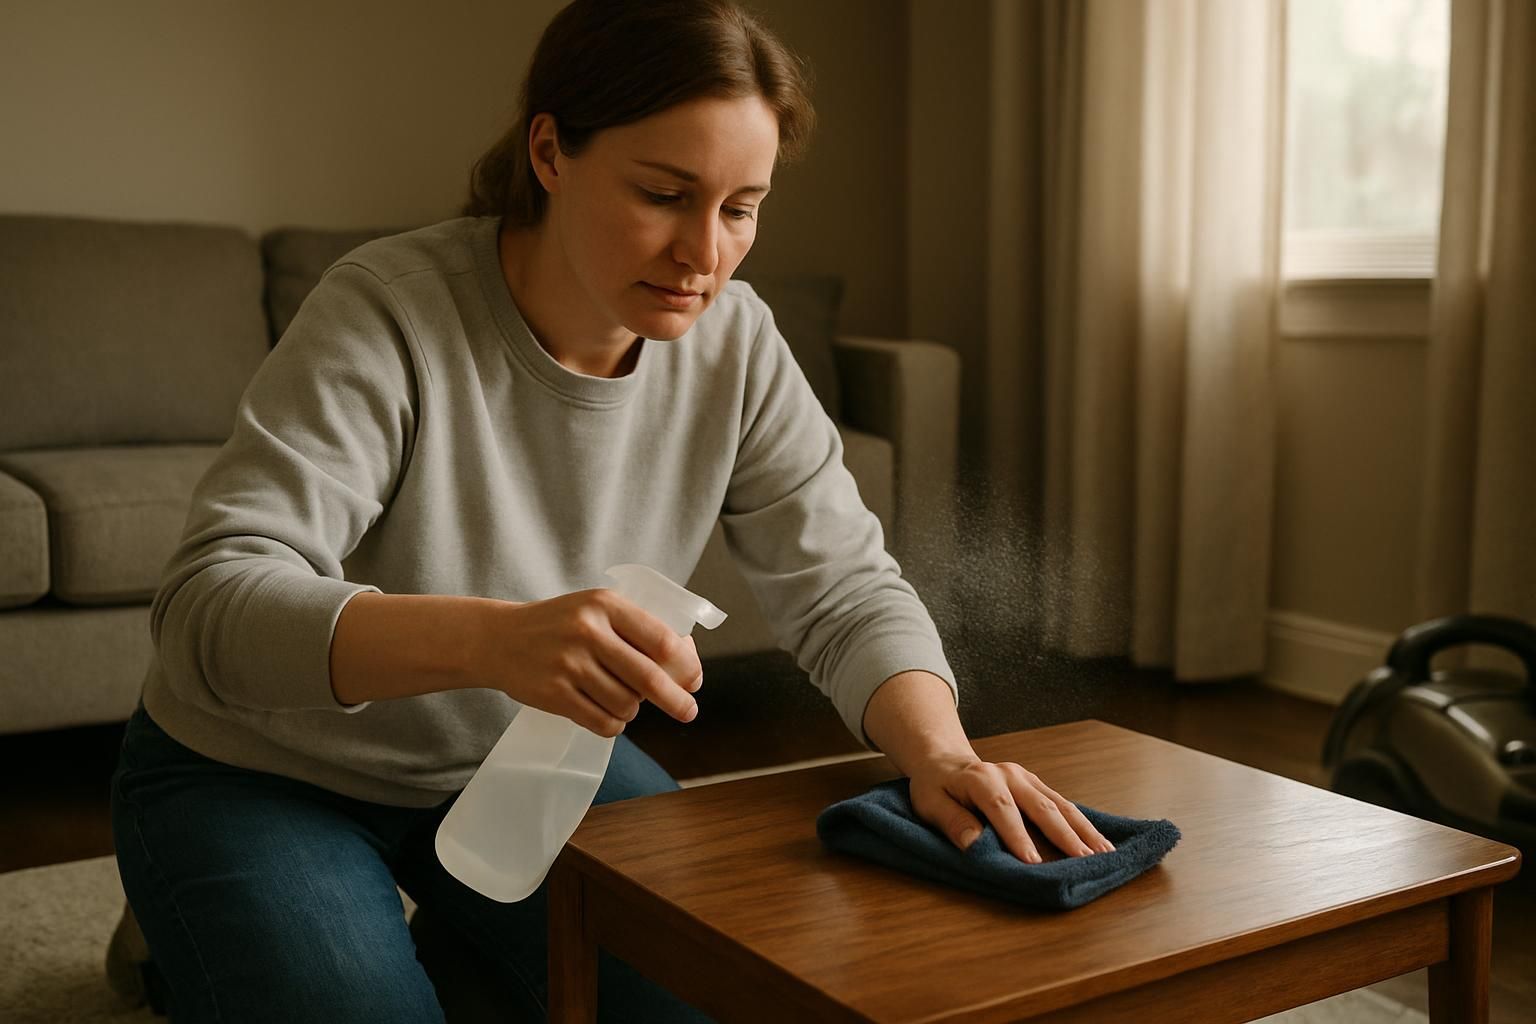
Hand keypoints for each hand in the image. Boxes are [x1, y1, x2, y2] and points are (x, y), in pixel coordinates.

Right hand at [484, 588, 701, 736]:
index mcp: (605, 605)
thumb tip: (687, 665)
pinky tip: (608, 715)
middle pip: (649, 677)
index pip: (662, 639)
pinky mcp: (553, 693)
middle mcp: (588, 631)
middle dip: (676, 700)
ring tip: (623, 701)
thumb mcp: (596, 609)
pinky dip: (613, 725)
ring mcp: (568, 664)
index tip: (695, 680)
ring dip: (633, 710)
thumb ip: (636, 629)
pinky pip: (602, 722)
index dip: (686, 665)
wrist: (498, 639)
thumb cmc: (561, 625)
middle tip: (688, 712)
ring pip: (626, 704)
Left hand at [907, 754, 1115, 861]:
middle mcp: (1010, 774)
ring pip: (1061, 805)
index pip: (1002, 810)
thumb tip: (973, 843)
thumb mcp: (929, 803)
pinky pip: (1063, 805)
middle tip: (1086, 861)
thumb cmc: (935, 787)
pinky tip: (1101, 843)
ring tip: (1105, 854)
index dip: (1017, 836)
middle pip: (1042, 806)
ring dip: (1084, 830)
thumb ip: (951, 821)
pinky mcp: (1038, 785)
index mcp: (981, 779)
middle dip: (1065, 835)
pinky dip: (1083, 825)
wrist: (945, 762)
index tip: (1032, 863)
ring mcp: (1027, 778)